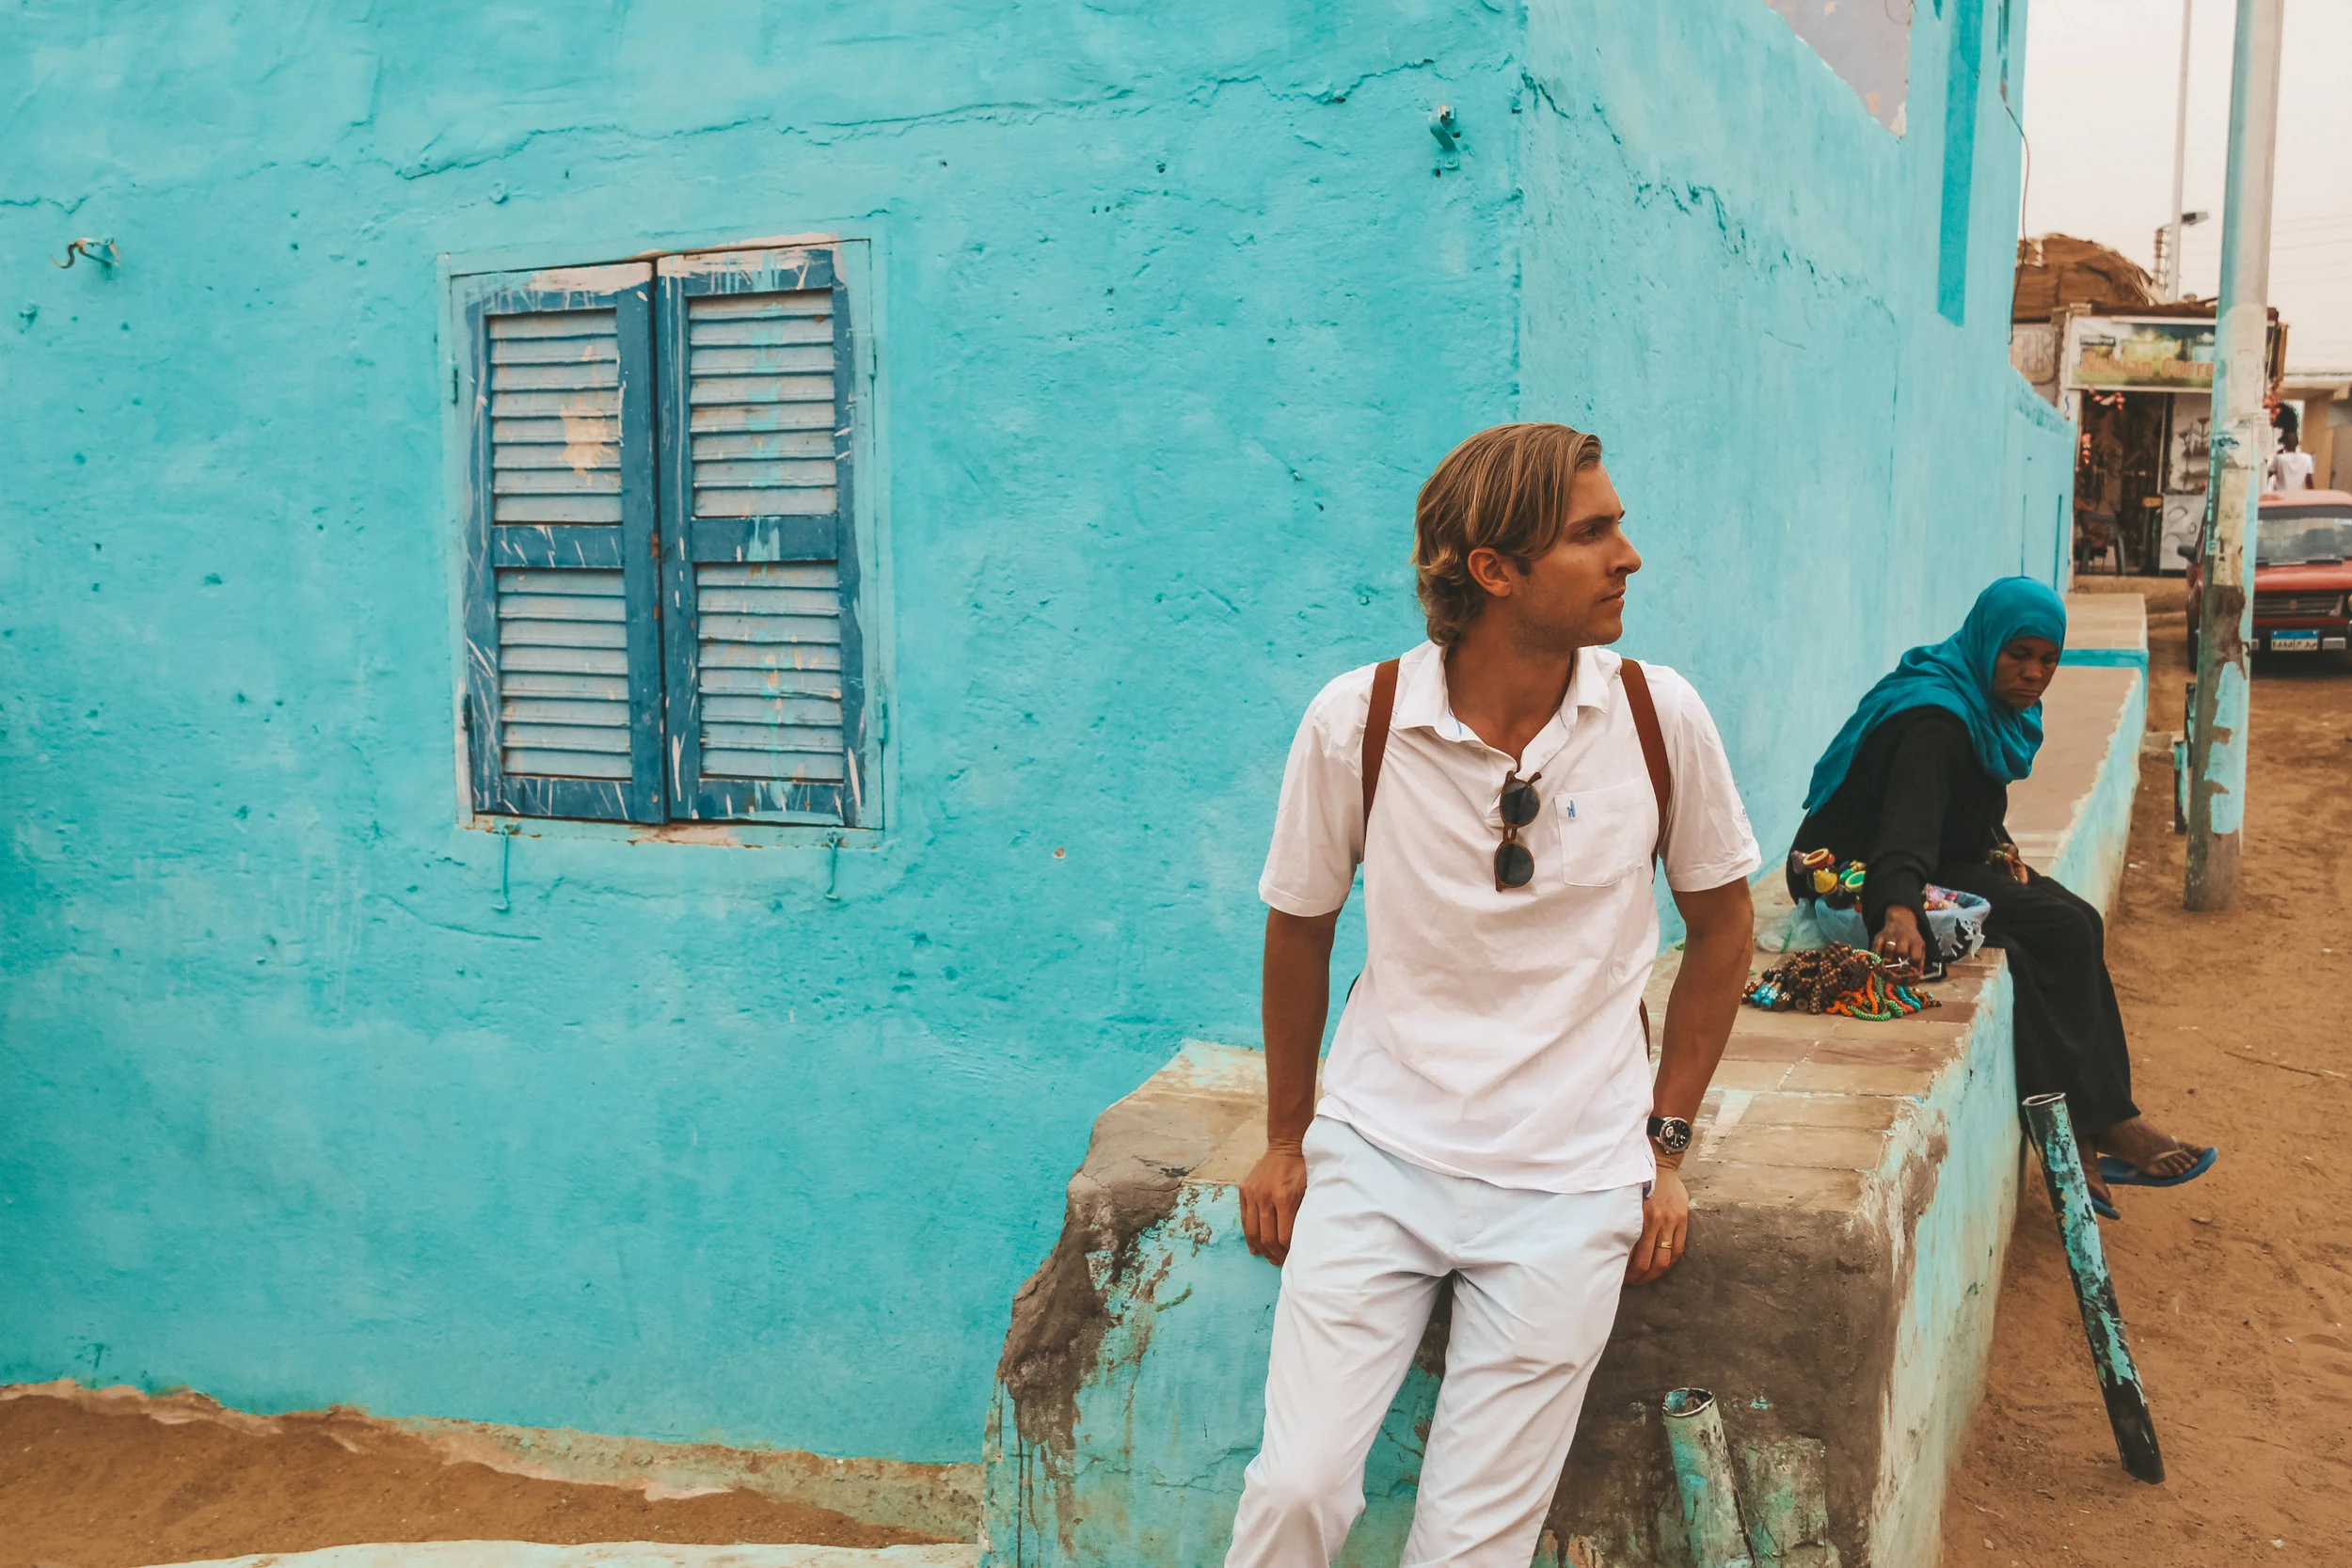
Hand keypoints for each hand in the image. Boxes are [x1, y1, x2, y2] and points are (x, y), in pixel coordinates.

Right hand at [1239, 1145, 1308, 1265]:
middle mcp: (1266, 1197)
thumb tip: (1306, 1242)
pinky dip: (1249, 1237)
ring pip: (1253, 1231)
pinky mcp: (1244, 1190)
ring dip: (1262, 1249)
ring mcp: (1253, 1194)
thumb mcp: (1311, 1190)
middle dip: (1275, 1255)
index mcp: (1286, 1197)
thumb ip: (1306, 1214)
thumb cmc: (1304, 1169)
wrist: (1287, 1146)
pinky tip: (1255, 1247)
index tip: (1294, 1259)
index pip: (1284, 1236)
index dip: (1288, 1252)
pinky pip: (1244, 1220)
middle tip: (1281, 1263)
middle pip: (1267, 1237)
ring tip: (1269, 1257)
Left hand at [1626, 1167, 1689, 1284]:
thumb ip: (1623, 1220)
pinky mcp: (1683, 1220)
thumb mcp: (1626, 1200)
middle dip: (1638, 1276)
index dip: (1627, 1270)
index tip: (1618, 1276)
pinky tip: (1661, 1267)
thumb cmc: (1637, 1183)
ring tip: (1643, 1278)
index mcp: (1639, 1217)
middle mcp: (1656, 1220)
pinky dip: (1669, 1262)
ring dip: (1653, 1274)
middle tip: (1629, 1282)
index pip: (1633, 1254)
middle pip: (1649, 1261)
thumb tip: (1611, 1244)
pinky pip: (1678, 1249)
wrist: (1658, 1164)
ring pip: (1665, 1259)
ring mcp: (1672, 1221)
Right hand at [1874, 905, 1926, 968]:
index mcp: (1915, 942)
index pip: (1915, 956)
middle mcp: (1903, 937)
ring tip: (1887, 969)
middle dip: (1899, 963)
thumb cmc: (1911, 939)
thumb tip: (1918, 977)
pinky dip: (1877, 956)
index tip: (1909, 974)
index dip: (1912, 967)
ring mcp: (1890, 936)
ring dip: (1888, 961)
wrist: (1900, 921)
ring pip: (1889, 950)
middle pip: (1901, 952)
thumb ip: (1920, 962)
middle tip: (1896, 972)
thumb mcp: (1920, 947)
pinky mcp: (1879, 936)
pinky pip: (1876, 947)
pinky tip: (1878, 963)